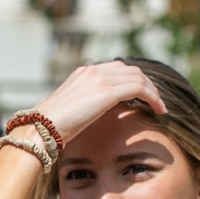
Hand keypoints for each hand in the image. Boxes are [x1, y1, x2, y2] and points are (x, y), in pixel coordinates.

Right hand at [34, 61, 166, 145]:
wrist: (40, 129)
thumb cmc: (48, 127)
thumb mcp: (67, 110)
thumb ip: (82, 104)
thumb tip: (88, 115)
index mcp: (83, 73)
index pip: (117, 69)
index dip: (133, 80)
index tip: (142, 96)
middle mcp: (92, 71)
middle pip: (131, 69)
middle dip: (147, 84)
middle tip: (155, 101)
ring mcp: (99, 79)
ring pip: (139, 77)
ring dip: (153, 92)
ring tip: (159, 107)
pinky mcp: (107, 92)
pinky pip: (140, 89)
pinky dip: (153, 98)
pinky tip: (159, 110)